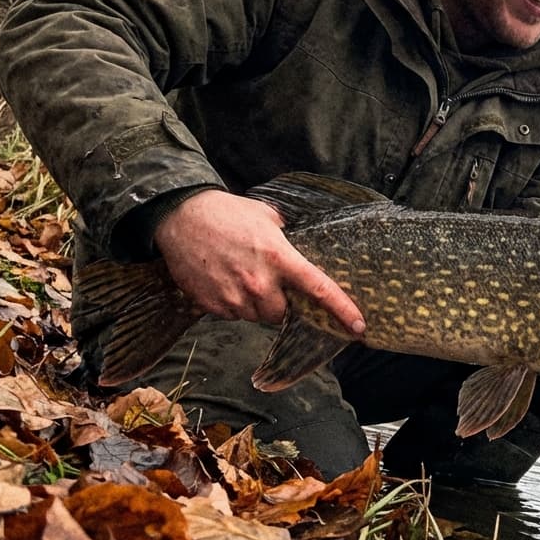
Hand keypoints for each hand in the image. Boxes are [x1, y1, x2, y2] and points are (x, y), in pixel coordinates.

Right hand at [152, 189, 364, 333]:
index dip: (342, 310)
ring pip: (256, 316)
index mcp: (279, 257)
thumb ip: (289, 237)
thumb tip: (305, 247)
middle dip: (280, 303)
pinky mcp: (212, 305)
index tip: (358, 327)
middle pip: (282, 314)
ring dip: (255, 303)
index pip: (319, 289)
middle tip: (268, 281)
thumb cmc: (227, 212)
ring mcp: (234, 296)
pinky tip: (223, 279)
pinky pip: (232, 315)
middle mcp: (259, 282)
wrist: (180, 215)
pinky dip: (232, 303)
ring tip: (240, 275)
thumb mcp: (267, 216)